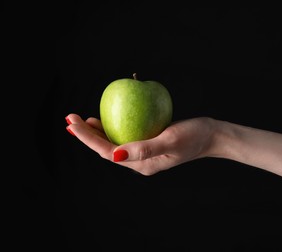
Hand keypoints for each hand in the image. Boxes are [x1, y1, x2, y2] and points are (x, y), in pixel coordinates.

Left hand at [65, 113, 215, 174]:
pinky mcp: (146, 142)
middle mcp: (138, 161)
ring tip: (81, 120)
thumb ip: (144, 149)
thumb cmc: (194, 137)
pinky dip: (112, 127)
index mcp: (141, 164)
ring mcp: (142, 152)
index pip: (107, 152)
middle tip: (70, 119)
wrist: (211, 135)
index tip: (72, 124)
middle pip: (106, 149)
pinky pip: (124, 135)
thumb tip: (115, 154)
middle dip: (86, 136)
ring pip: (113, 142)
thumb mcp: (170, 141)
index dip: (87, 139)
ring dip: (96, 132)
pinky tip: (106, 117)